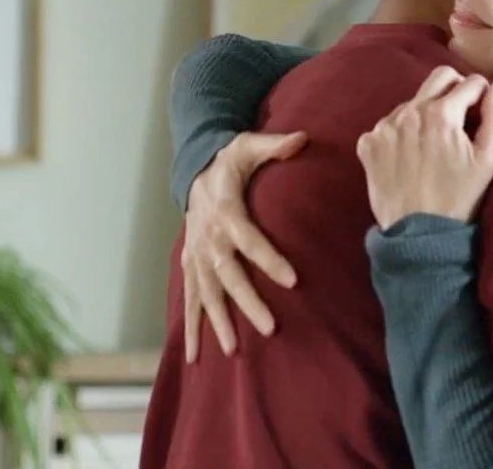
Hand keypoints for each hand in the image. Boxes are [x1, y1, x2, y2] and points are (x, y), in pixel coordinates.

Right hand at [182, 131, 307, 361]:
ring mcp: (196, 255)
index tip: (293, 279)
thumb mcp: (249, 145)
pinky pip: (190, 300)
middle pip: (229, 275)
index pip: (250, 240)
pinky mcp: (192, 265)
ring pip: (207, 294)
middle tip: (270, 327)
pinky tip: (196, 355)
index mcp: (226, 212)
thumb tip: (303, 137)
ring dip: (219, 322)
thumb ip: (276, 144)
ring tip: (234, 349)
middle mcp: (208, 238)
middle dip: (248, 302)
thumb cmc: (229, 159)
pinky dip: (191, 327)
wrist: (194, 169)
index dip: (270, 259)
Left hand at [356, 66, 492, 229]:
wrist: (417, 234)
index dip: (481, 93)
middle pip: (438, 78)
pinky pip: (388, 124)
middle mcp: (409, 112)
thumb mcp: (487, 160)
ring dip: (425, 112)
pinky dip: (401, 132)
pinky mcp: (367, 143)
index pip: (469, 82)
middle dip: (455, 88)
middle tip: (461, 115)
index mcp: (441, 113)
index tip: (482, 110)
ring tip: (432, 142)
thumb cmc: (459, 198)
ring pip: (412, 101)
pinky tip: (408, 155)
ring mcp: (383, 126)